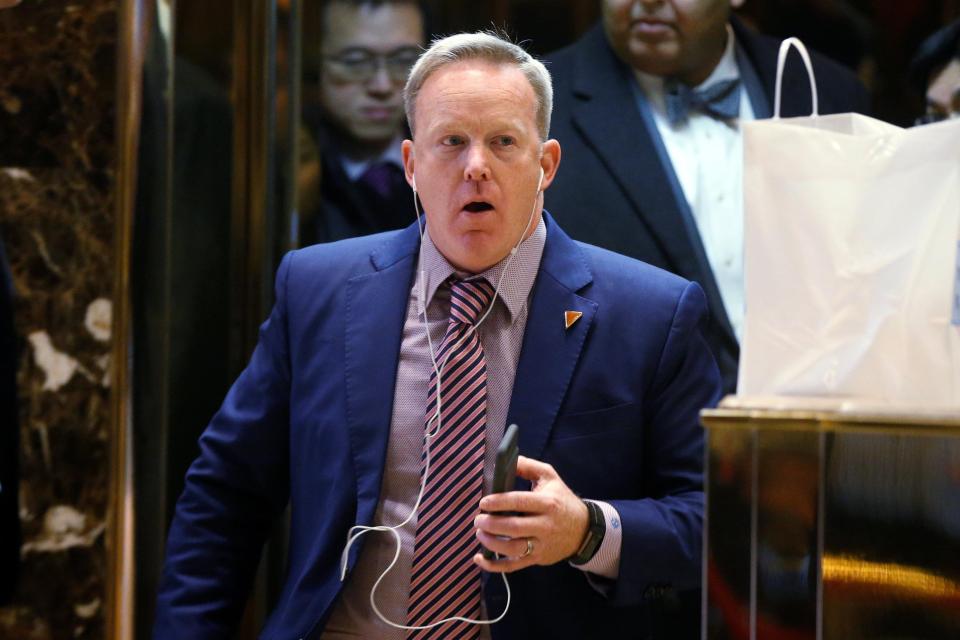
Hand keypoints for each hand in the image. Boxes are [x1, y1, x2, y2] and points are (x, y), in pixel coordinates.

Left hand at [473, 455, 588, 572]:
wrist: (583, 529)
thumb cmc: (561, 499)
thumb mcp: (549, 477)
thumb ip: (528, 466)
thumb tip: (507, 460)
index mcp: (547, 503)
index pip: (519, 502)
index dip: (498, 502)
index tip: (483, 502)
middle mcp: (545, 525)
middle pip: (513, 527)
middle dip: (491, 524)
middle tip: (478, 519)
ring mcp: (541, 545)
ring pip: (513, 548)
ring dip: (491, 543)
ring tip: (480, 533)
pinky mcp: (537, 559)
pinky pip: (513, 566)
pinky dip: (494, 566)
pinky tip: (479, 559)